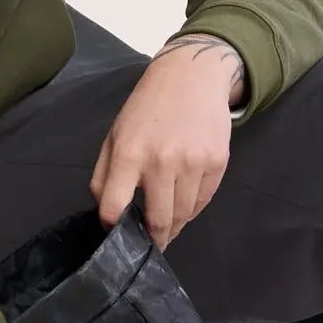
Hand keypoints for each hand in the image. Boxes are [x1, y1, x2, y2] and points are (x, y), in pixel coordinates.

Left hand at [89, 34, 242, 250]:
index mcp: (128, 154)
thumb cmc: (147, 109)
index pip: (114, 208)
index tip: (118, 235)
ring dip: (175, 226)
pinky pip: (203, 201)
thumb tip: (106, 216)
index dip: (113, 229)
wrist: (191, 77)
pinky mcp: (217, 163)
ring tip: (168, 225)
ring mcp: (193, 163)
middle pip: (158, 221)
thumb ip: (105, 176)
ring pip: (184, 215)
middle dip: (154, 240)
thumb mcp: (115, 135)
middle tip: (151, 245)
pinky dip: (192, 209)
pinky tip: (184, 201)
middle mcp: (161, 161)